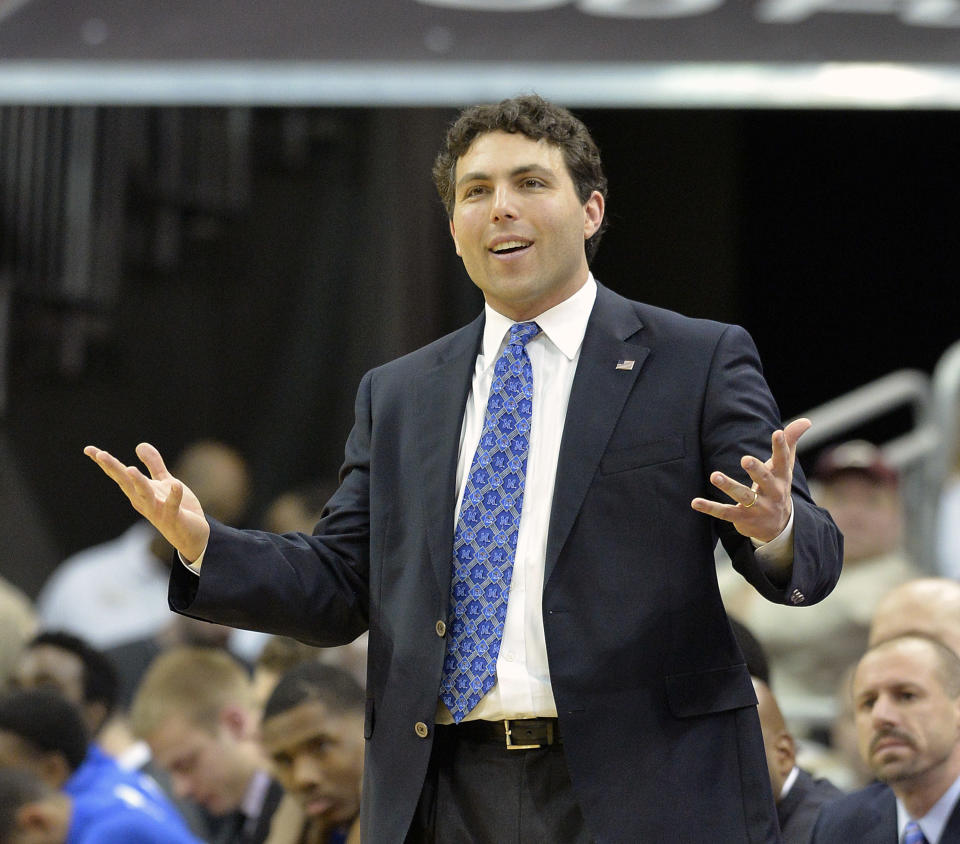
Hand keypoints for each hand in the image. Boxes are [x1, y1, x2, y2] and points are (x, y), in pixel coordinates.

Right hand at [83, 442, 209, 562]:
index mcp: (138, 492)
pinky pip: (173, 505)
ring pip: (145, 495)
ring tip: (130, 469)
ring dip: (138, 483)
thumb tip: (139, 445)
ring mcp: (158, 510)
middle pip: (126, 483)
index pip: (120, 475)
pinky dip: (174, 495)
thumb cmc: (175, 508)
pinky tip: (176, 484)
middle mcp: (143, 501)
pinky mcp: (174, 516)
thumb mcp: (163, 482)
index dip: (105, 462)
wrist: (192, 535)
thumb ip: (153, 464)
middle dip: (114, 469)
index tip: (89, 449)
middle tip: (100, 454)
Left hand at [690, 417, 810, 542]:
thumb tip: (806, 420)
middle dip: (756, 469)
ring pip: (743, 496)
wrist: (779, 527)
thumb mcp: (784, 467)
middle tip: (745, 459)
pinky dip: (710, 508)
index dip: (780, 446)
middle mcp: (771, 493)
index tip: (777, 432)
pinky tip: (695, 502)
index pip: (782, 460)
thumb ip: (790, 442)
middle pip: (764, 480)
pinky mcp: (742, 518)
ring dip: (729, 486)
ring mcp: (757, 507)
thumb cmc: (777, 487)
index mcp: (780, 477)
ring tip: (715, 475)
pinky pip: (725, 513)